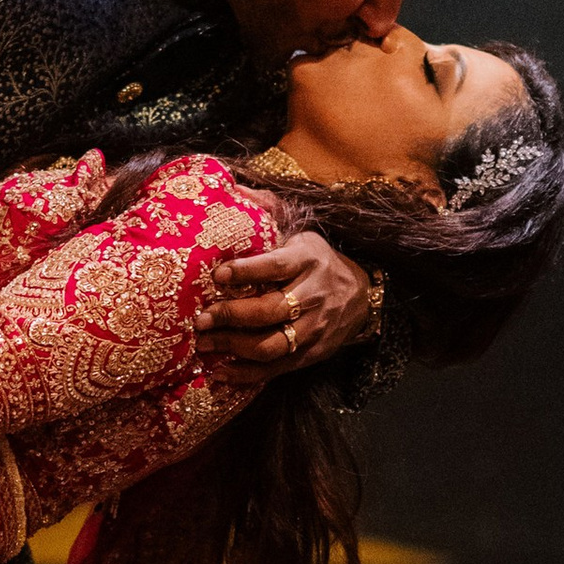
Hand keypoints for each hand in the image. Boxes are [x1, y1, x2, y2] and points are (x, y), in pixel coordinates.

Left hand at [196, 228, 378, 383]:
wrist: (362, 296)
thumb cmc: (318, 261)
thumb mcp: (301, 233)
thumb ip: (269, 212)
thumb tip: (234, 188)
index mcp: (308, 261)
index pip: (276, 266)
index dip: (246, 271)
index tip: (216, 273)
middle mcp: (313, 296)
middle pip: (270, 310)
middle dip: (231, 315)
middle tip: (200, 319)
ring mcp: (313, 329)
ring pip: (271, 345)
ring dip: (233, 347)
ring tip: (203, 345)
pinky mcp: (310, 354)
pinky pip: (276, 369)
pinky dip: (245, 374)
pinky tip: (219, 371)